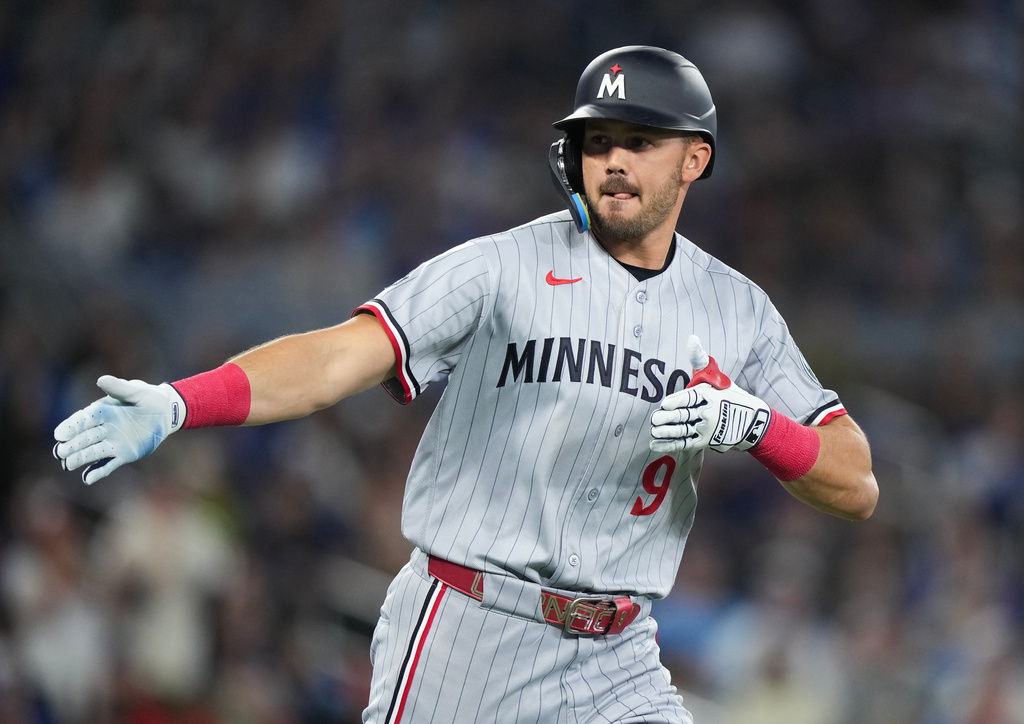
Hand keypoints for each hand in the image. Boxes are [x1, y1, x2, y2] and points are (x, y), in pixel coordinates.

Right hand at [53, 376, 185, 483]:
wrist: (166, 413)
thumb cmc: (149, 398)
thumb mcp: (137, 391)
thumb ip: (120, 388)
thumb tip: (101, 380)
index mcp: (102, 412)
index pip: (83, 420)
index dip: (71, 427)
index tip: (60, 434)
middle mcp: (104, 428)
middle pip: (84, 438)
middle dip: (72, 445)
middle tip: (60, 452)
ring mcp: (113, 443)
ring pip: (92, 452)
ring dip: (79, 459)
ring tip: (67, 465)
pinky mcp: (124, 454)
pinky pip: (108, 465)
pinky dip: (98, 472)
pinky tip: (87, 479)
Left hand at [650, 335, 771, 453]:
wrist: (752, 421)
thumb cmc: (727, 394)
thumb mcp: (715, 376)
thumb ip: (699, 358)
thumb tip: (691, 338)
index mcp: (709, 395)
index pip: (689, 398)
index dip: (675, 402)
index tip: (664, 405)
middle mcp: (708, 412)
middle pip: (683, 416)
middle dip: (666, 419)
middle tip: (654, 419)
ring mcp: (707, 428)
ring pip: (681, 431)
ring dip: (665, 433)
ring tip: (653, 430)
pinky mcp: (705, 441)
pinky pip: (683, 443)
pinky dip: (668, 445)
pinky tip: (655, 444)